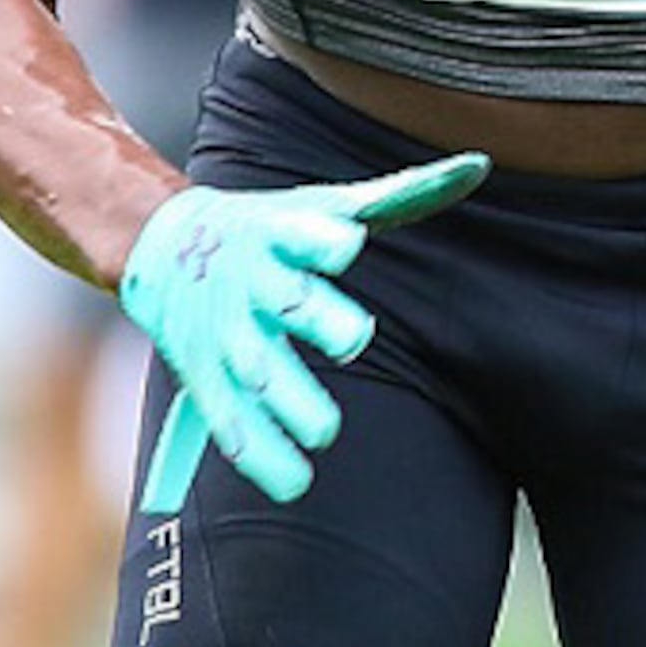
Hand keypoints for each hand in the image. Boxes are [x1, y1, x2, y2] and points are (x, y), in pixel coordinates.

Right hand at [117, 152, 489, 513]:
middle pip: (288, 302)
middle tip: (355, 339)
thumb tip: (478, 164)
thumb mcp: (328, 203)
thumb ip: (404, 193)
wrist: (167, 244)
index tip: (347, 242)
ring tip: (323, 432)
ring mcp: (227, 333)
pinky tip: (291, 481)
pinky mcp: (206, 376)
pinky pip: (228, 420)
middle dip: (319, 319)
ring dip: (286, 400)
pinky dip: (257, 452)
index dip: (322, 238)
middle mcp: (254, 285)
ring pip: (257, 368)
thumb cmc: (273, 226)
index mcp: (282, 236)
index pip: (302, 234)